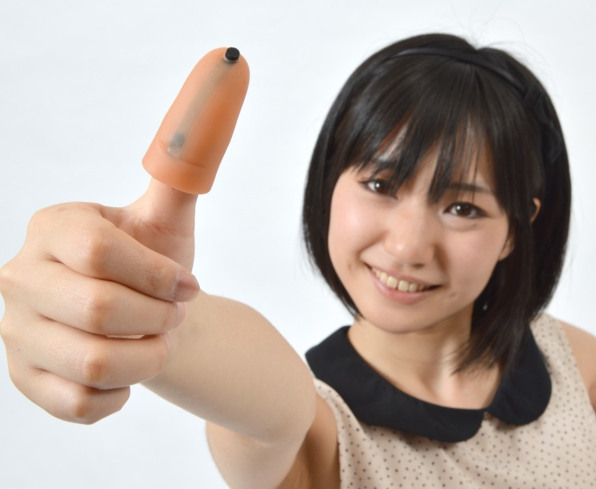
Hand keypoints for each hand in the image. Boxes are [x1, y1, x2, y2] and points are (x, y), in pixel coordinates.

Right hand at [0, 179, 199, 422]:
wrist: (139, 317)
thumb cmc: (152, 267)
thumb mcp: (166, 220)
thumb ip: (181, 172)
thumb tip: (212, 94)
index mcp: (51, 228)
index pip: (99, 251)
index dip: (159, 275)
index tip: (189, 286)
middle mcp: (20, 277)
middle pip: (100, 309)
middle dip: (157, 318)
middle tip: (172, 315)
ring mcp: (16, 332)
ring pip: (94, 363)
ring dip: (148, 357)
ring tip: (157, 342)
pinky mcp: (25, 378)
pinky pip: (81, 403)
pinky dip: (123, 392)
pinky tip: (130, 369)